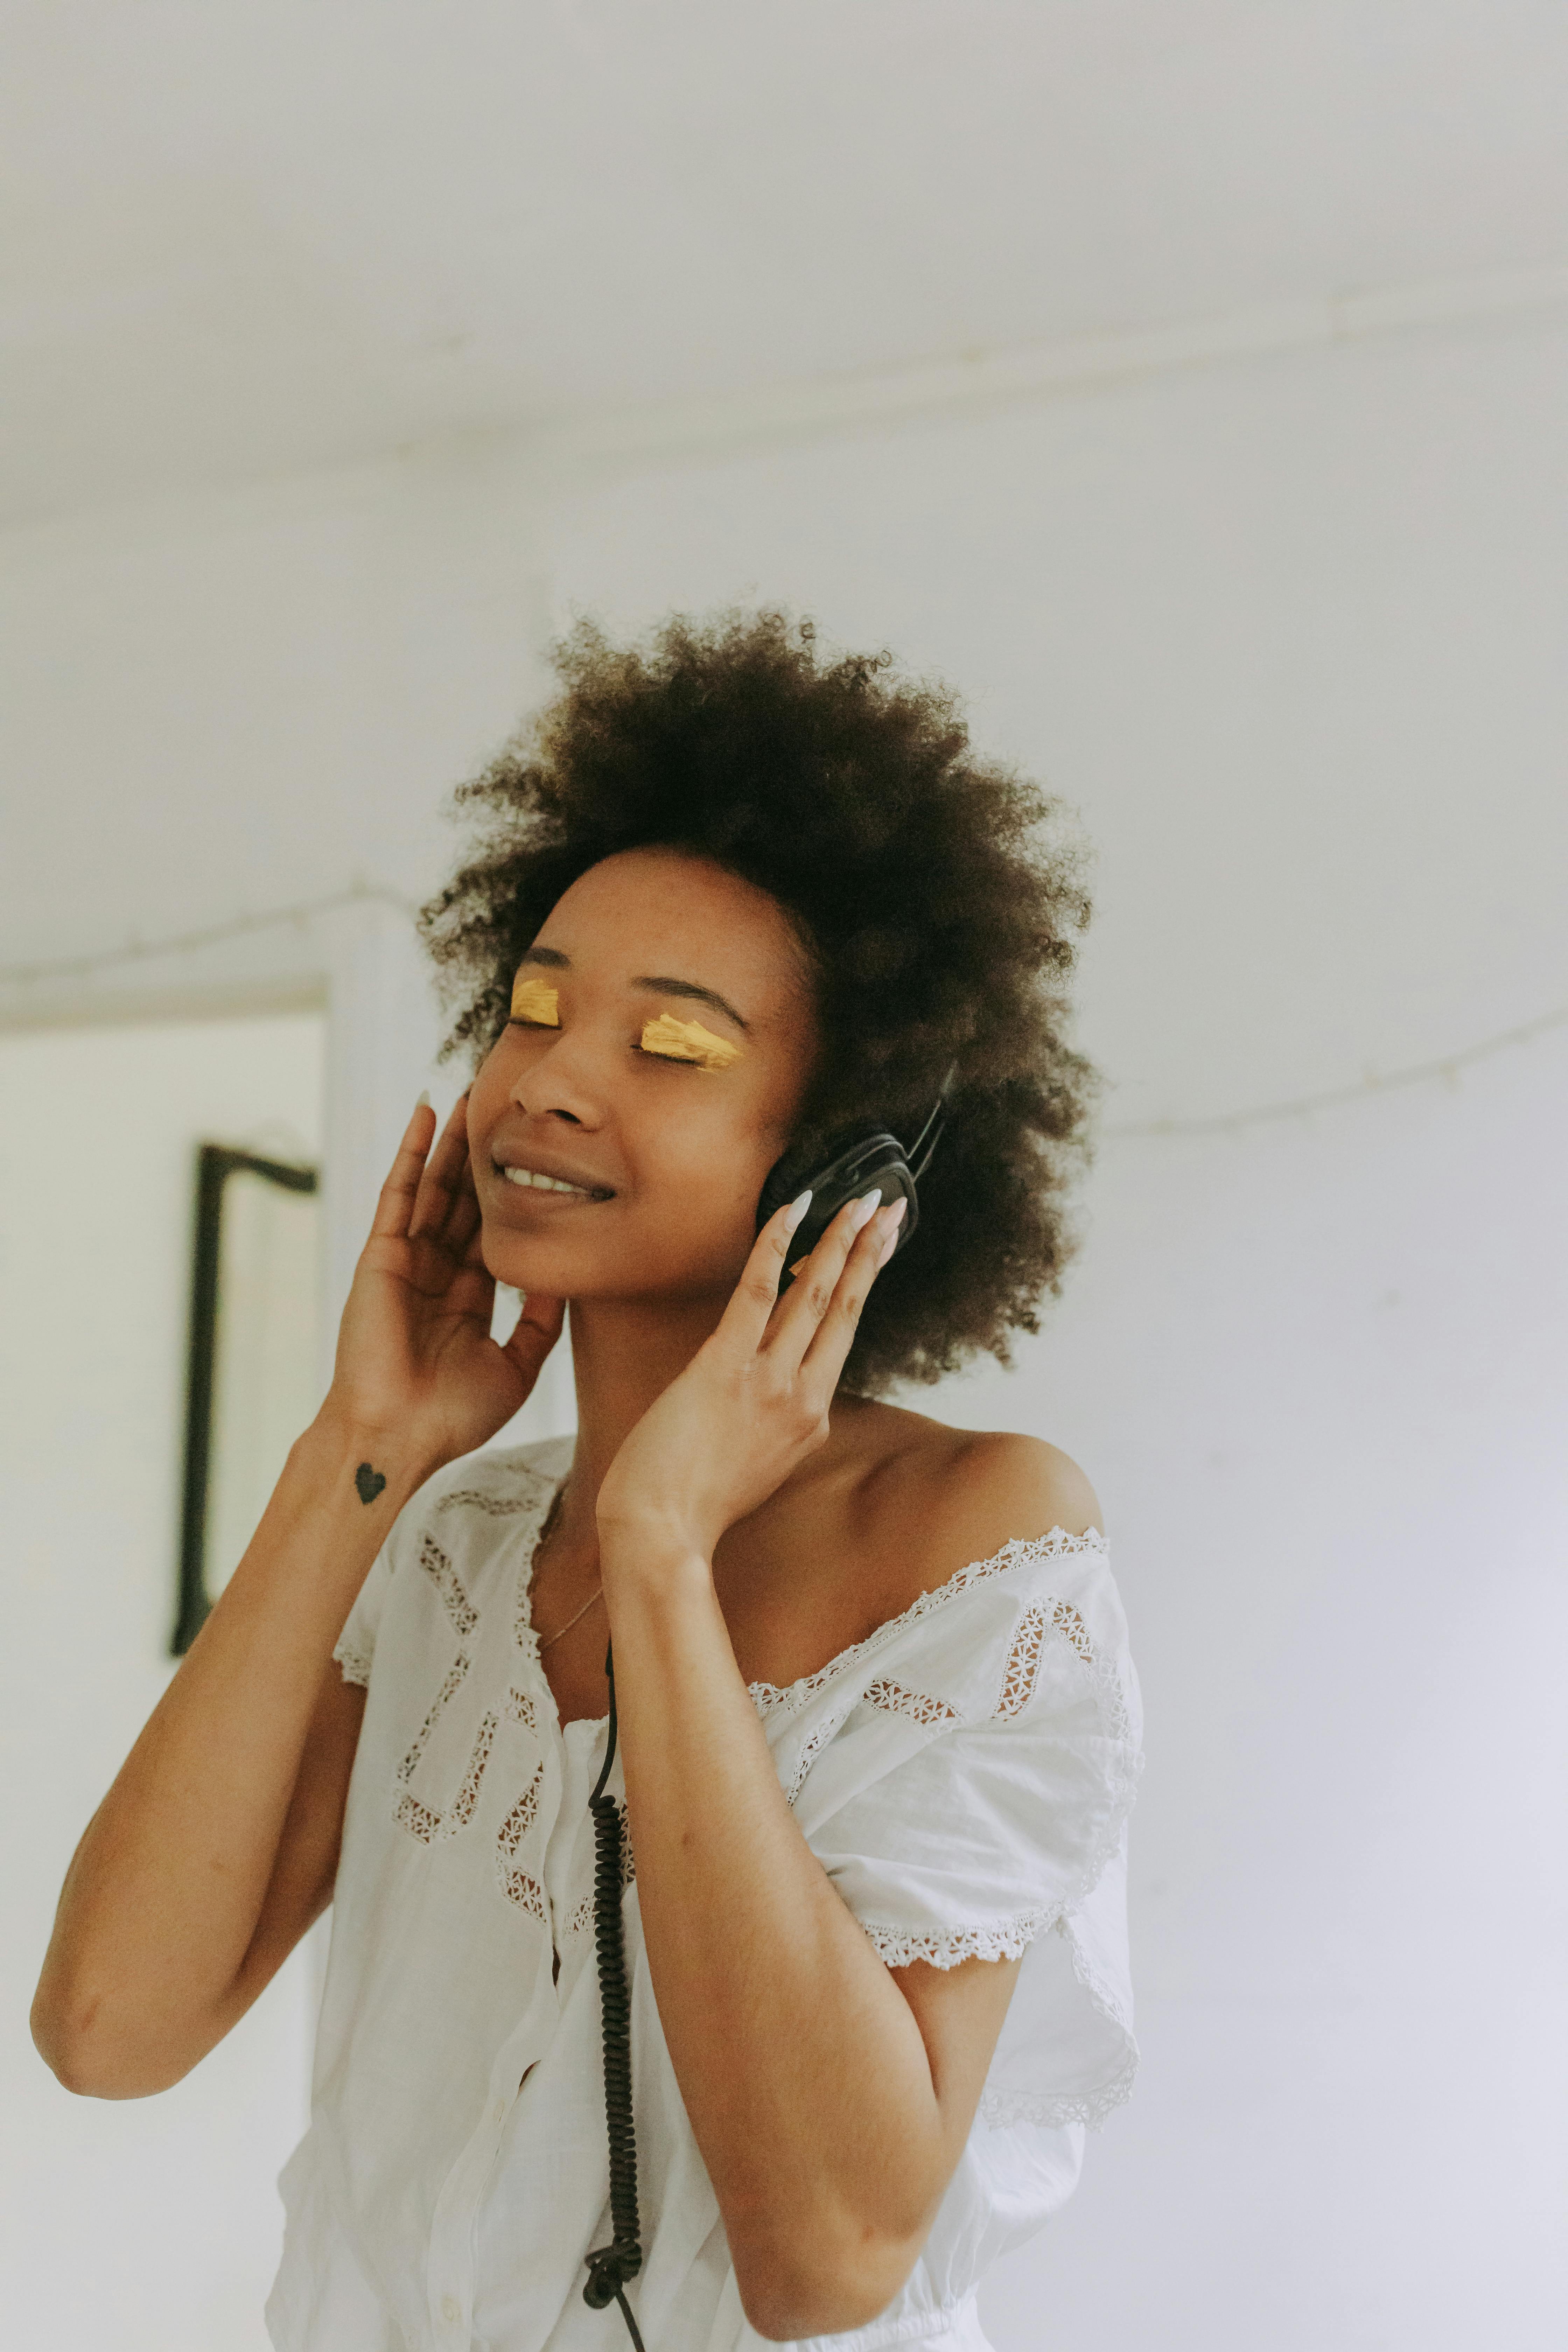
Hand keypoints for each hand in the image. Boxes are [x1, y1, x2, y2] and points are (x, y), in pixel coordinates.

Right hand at [319, 1096, 563, 1472]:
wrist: (399, 1438)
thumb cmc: (452, 1417)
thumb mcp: (517, 1366)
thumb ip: (541, 1324)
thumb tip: (569, 1282)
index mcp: (469, 1298)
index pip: (497, 1233)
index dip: (517, 1196)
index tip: (542, 1160)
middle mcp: (439, 1273)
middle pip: (467, 1201)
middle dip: (484, 1157)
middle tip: (508, 1108)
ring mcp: (408, 1261)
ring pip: (435, 1187)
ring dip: (452, 1142)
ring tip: (472, 1095)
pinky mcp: (382, 1255)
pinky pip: (398, 1193)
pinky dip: (410, 1152)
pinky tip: (425, 1115)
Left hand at [595, 1187, 905, 1560]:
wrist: (661, 1532)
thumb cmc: (694, 1502)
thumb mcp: (758, 1465)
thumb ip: (777, 1425)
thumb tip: (775, 1390)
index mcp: (811, 1420)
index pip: (840, 1338)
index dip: (862, 1284)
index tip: (877, 1247)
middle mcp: (803, 1398)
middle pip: (846, 1308)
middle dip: (869, 1251)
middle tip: (889, 1206)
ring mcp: (768, 1382)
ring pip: (816, 1295)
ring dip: (840, 1240)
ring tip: (859, 1201)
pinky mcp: (724, 1367)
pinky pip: (759, 1293)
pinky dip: (776, 1246)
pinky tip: (793, 1210)